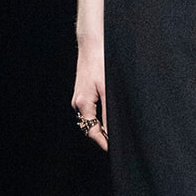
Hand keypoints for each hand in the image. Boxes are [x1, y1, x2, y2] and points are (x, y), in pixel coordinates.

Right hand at [72, 38, 108, 152]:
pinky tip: (109, 117)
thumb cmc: (100, 63)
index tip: (113, 149)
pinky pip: (89, 111)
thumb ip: (109, 110)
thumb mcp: (108, 88)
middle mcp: (78, 103)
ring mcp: (78, 98)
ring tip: (115, 133)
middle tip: (118, 143)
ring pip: (89, 119)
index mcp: (83, 103)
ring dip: (100, 127)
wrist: (92, 45)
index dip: (103, 142)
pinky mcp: (82, 93)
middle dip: (102, 136)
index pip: (92, 131)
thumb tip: (113, 128)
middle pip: (89, 127)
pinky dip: (98, 117)